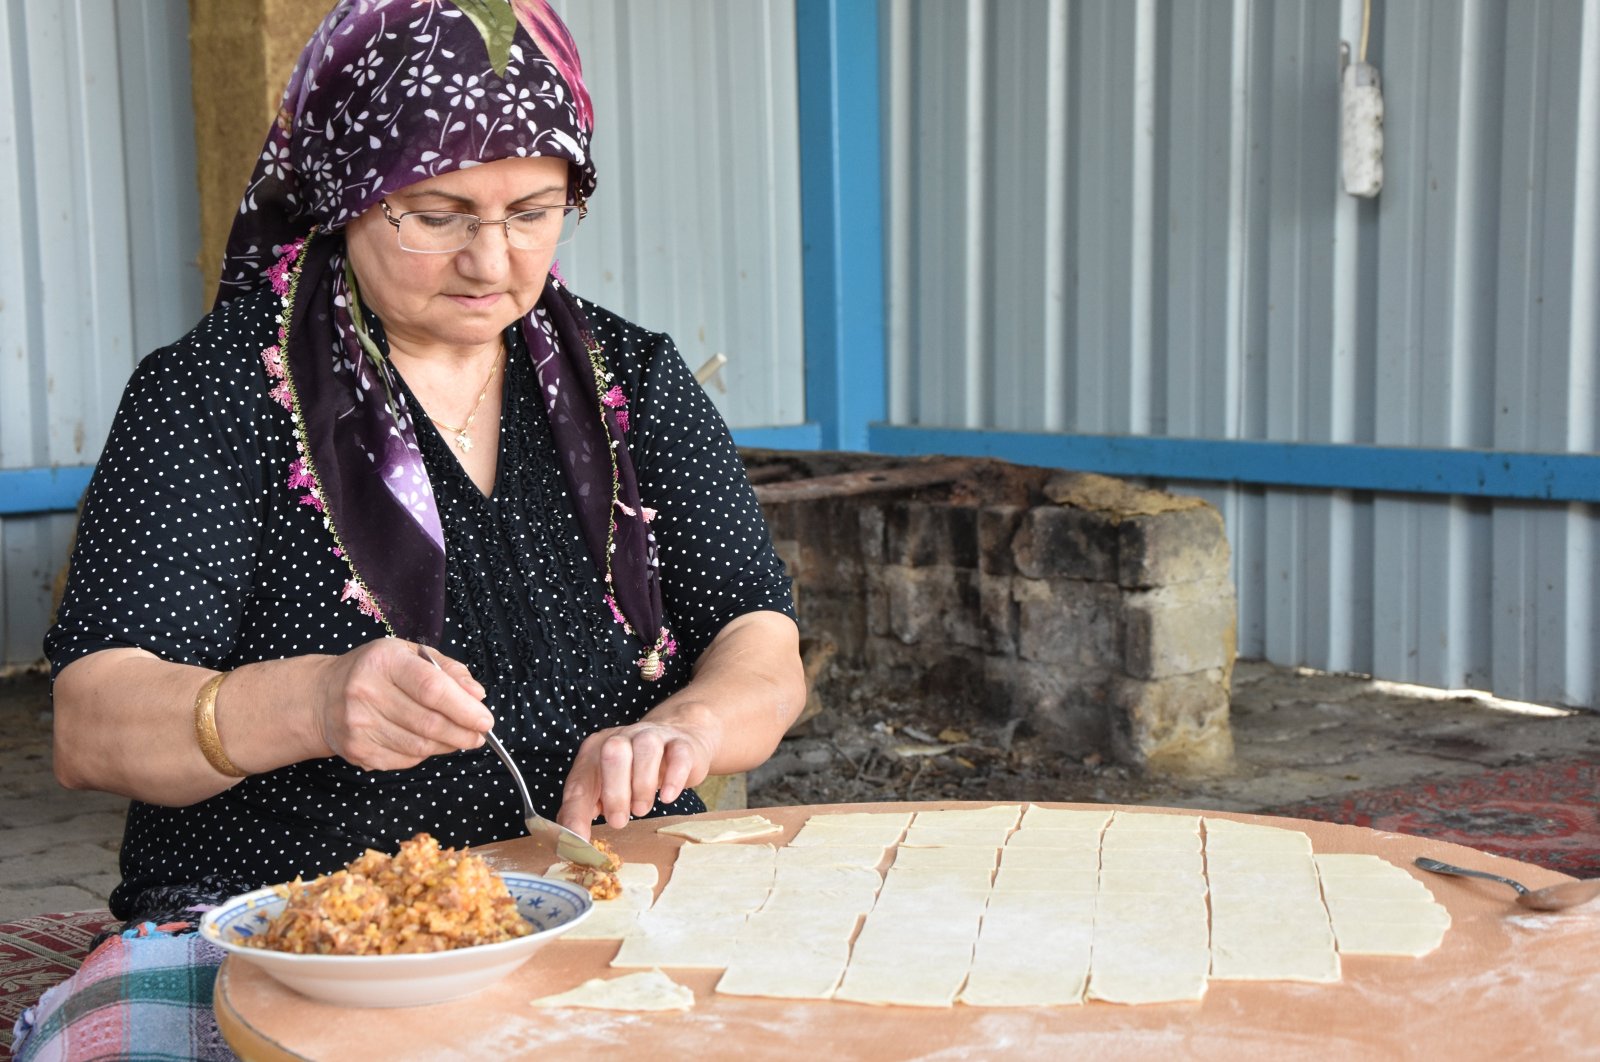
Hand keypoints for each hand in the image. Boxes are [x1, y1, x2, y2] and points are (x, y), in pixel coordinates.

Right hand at [314, 639, 492, 770]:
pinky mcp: (357, 750)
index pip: (431, 688)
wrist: (322, 696)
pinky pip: (405, 760)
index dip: (463, 708)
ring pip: (419, 746)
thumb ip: (448, 670)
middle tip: (479, 736)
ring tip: (459, 739)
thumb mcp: (410, 654)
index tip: (485, 720)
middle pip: (428, 722)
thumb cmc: (376, 671)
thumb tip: (477, 695)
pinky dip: (424, 755)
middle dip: (463, 733)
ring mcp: (358, 724)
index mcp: (385, 661)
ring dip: (447, 746)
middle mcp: (366, 692)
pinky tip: (427, 743)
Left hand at [556, 718, 716, 834]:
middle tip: (619, 821)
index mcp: (596, 751)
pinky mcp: (681, 744)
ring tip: (641, 809)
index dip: (576, 812)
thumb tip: (570, 840)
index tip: (579, 840)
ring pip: (646, 749)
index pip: (580, 781)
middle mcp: (622, 738)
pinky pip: (679, 754)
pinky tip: (667, 797)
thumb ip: (585, 809)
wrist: (677, 740)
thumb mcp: (604, 787)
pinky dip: (674, 778)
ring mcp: (653, 737)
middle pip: (613, 753)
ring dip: (642, 785)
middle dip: (614, 792)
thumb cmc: (634, 770)